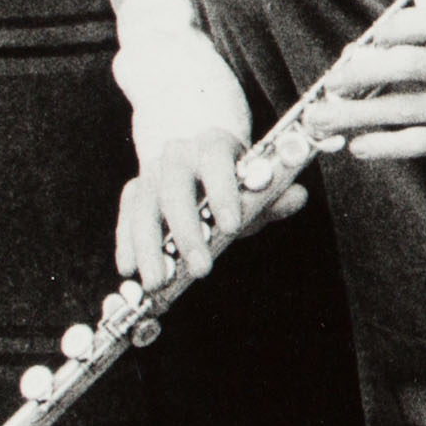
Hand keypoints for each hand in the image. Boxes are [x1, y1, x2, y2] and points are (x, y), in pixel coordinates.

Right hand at [116, 129, 304, 287]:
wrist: (195, 146)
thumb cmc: (232, 175)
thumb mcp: (253, 181)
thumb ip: (273, 195)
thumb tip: (298, 196)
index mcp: (213, 145)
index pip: (216, 163)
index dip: (222, 192)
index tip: (232, 225)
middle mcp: (177, 155)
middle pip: (174, 189)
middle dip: (186, 231)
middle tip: (201, 268)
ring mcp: (152, 173)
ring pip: (143, 206)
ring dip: (148, 246)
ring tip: (157, 280)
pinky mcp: (135, 192)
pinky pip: (126, 217)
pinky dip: (126, 243)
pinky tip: (129, 269)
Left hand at [311, 2, 425, 190]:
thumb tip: (369, 43)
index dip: (395, 27)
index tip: (364, 43)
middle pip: (410, 63)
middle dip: (362, 74)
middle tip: (333, 84)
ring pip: (404, 107)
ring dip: (356, 114)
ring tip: (324, 120)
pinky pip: (416, 141)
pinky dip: (382, 144)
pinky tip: (360, 146)